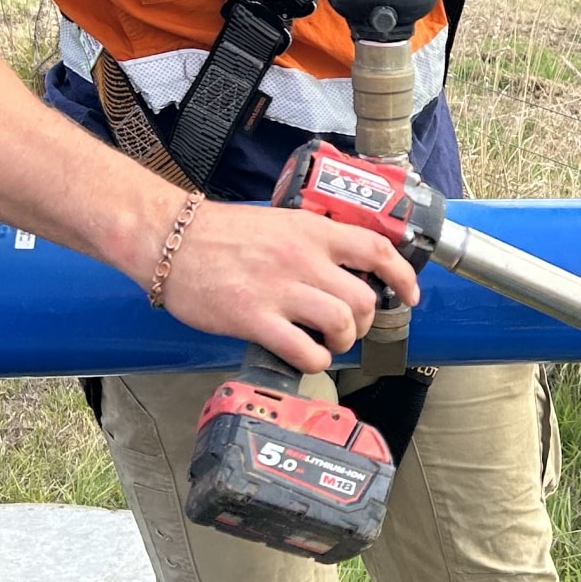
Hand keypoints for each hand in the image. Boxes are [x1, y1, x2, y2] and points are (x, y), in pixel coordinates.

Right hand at [156, 199, 419, 373]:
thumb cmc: (221, 234)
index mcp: (312, 231)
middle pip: (365, 298)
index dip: (403, 276)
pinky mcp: (255, 318)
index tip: (410, 295)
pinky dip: (316, 360)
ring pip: (343, 323)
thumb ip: (314, 241)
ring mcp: (280, 289)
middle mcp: (303, 258)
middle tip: (351, 327)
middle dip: (367, 321)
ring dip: (344, 341)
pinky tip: (306, 355)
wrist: (170, 240)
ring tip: (329, 342)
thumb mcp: (279, 222)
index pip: (377, 249)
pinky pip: (306, 350)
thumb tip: (347, 267)